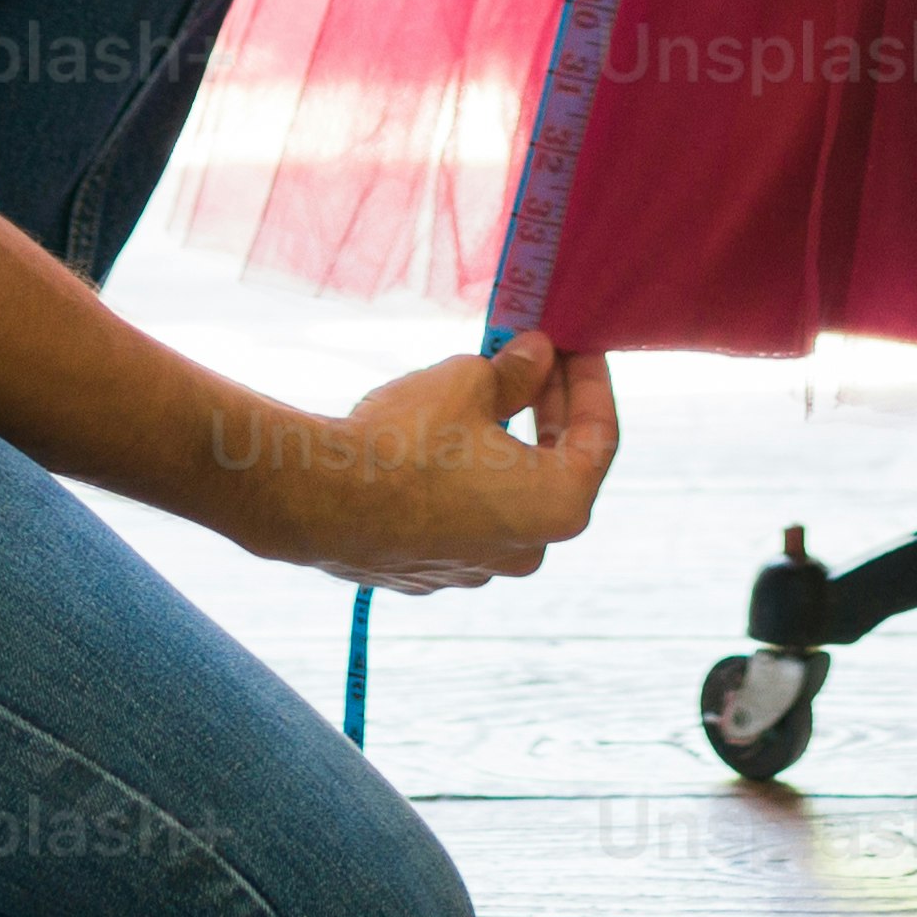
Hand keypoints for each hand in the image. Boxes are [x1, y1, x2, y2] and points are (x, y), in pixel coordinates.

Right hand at [271, 334, 622, 591]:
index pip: (598, 436)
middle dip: (547, 408)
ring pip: (507, 494)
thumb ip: (517, 371)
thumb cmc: (405, 440)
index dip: (590, 381)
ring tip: (483, 390)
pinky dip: (465, 478)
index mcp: (558, 505)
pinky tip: (439, 440)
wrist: (318, 501)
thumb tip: (537, 355)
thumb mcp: (470, 382)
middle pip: (556, 467)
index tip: (577, 345)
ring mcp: (479, 568)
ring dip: (504, 443)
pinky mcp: (432, 571)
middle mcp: (529, 549)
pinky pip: (464, 516)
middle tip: (534, 359)